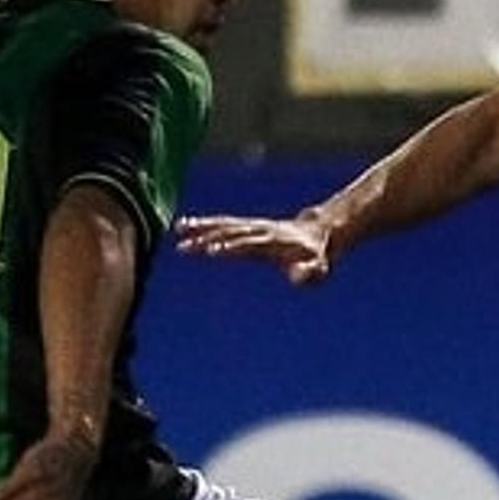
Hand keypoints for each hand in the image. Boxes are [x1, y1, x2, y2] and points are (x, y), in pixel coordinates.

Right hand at [174, 209, 334, 285]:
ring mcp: (254, 226)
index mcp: (275, 242)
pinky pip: (224, 223)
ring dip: (202, 227)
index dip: (233, 246)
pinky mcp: (248, 225)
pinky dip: (205, 223)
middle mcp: (262, 230)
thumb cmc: (317, 257)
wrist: (319, 233)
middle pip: (232, 232)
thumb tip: (299, 276)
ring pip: (225, 224)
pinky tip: (184, 225)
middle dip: (210, 238)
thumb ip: (309, 273)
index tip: (213, 251)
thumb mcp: (319, 268)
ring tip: (179, 230)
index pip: (250, 244)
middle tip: (187, 246)